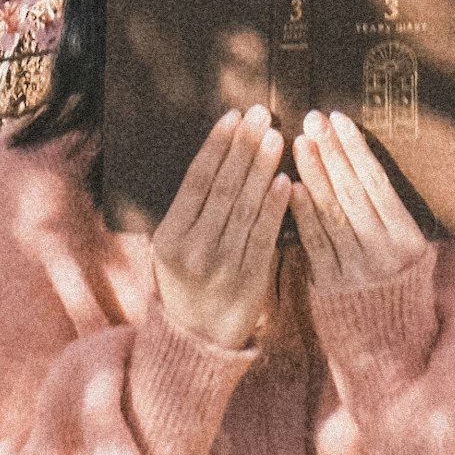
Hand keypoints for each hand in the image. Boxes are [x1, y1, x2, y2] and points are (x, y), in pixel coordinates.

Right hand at [149, 104, 290, 352]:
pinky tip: (285, 180)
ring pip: (245, 207)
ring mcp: (222, 266)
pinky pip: (264, 235)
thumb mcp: (172, 250)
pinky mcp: (250, 280)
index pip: (195, 180)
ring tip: (276, 136)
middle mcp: (193, 249)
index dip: (216, 145)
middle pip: (222, 187)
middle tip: (262, 113)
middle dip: (244, 146)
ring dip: (262, 168)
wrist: (198, 341)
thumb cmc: (187, 284)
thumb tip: (224, 154)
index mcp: (170, 237)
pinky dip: (275, 206)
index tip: (234, 115)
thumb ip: (191, 212)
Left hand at [291, 110, 423, 296]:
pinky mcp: (330, 284)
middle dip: (332, 152)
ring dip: (314, 174)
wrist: (389, 341)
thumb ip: (390, 214)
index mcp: (409, 239)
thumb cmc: (397, 282)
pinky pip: (315, 242)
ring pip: (332, 213)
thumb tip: (361, 159)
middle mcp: (384, 253)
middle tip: (314, 119)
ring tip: (300, 142)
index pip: (379, 183)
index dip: (357, 150)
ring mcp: (356, 270)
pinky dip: (303, 213)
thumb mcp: (409, 250)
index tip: (340, 119)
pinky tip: (290, 186)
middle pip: (353, 192)